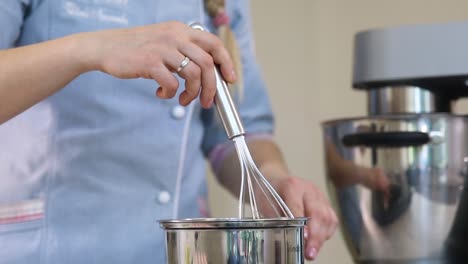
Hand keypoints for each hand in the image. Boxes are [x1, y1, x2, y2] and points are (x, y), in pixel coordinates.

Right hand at [83, 21, 235, 107]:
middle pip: (208, 63)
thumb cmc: (136, 49)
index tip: (230, 79)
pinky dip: (170, 94)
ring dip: (193, 93)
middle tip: (207, 102)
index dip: (227, 62)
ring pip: (194, 74)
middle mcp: (175, 36)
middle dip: (212, 88)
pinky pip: (172, 83)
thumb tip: (206, 75)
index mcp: (181, 30)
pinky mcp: (149, 62)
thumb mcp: (164, 42)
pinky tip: (161, 93)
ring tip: (183, 99)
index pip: (214, 43)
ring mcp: (162, 48)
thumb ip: (183, 52)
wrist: (104, 47)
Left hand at [260, 176, 337, 260]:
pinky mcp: (325, 203)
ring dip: (322, 237)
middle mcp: (309, 189)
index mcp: (292, 186)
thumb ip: (276, 219)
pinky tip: (318, 242)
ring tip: (313, 251)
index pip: (298, 206)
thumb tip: (285, 238)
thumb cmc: (269, 193)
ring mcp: (320, 195)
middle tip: (309, 252)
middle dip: (315, 236)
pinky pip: (332, 219)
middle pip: (318, 213)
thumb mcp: (265, 204)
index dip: (301, 223)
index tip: (303, 237)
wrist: (275, 179)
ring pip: (328, 217)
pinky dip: (327, 233)